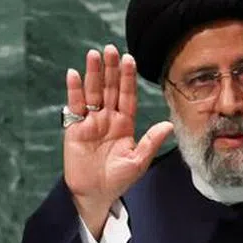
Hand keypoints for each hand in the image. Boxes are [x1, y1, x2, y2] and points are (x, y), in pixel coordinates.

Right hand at [64, 44, 174, 238]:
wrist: (95, 194)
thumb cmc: (118, 179)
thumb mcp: (138, 162)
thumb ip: (150, 142)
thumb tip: (169, 125)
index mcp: (125, 123)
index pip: (127, 96)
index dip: (128, 78)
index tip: (129, 59)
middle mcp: (108, 118)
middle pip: (110, 88)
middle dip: (111, 69)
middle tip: (110, 49)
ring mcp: (91, 121)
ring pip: (93, 93)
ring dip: (93, 74)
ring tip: (93, 55)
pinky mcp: (75, 128)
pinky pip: (75, 106)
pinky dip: (74, 90)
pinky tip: (74, 75)